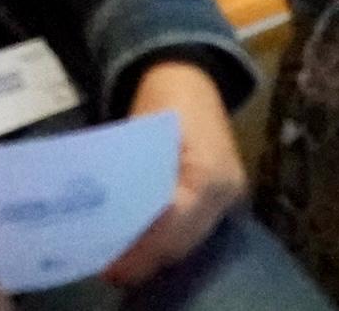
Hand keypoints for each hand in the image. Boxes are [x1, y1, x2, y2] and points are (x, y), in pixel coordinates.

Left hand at [98, 61, 251, 293]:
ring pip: (189, 241)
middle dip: (146, 257)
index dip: (143, 248)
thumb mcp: (143, 131)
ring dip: (156, 252)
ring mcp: (229, 196)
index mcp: (210, 173)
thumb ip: (132, 176)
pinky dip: (167, 240)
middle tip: (110, 266)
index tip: (112, 263)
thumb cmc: (163, 95)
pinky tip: (141, 244)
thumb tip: (109, 218)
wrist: (189, 72)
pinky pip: (194, 230)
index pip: (174, 225)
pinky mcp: (223, 197)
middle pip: (183, 242)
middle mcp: (227, 192)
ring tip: (120, 259)